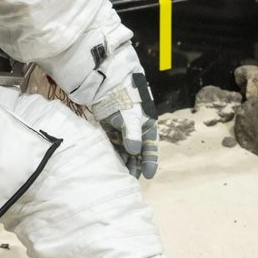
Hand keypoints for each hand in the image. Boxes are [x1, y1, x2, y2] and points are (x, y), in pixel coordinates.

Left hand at [69, 41, 159, 179]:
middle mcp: (136, 126)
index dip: (151, 160)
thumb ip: (132, 134)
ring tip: (121, 174)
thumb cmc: (123, 95)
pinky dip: (115, 152)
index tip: (149, 175)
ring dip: (125, 160)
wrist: (106, 79)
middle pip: (138, 149)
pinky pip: (114, 143)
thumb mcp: (130, 115)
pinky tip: (112, 162)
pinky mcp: (110, 125)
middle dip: (136, 164)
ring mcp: (123, 126)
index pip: (150, 146)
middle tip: (131, 178)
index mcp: (146, 122)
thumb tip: (134, 152)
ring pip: (126, 148)